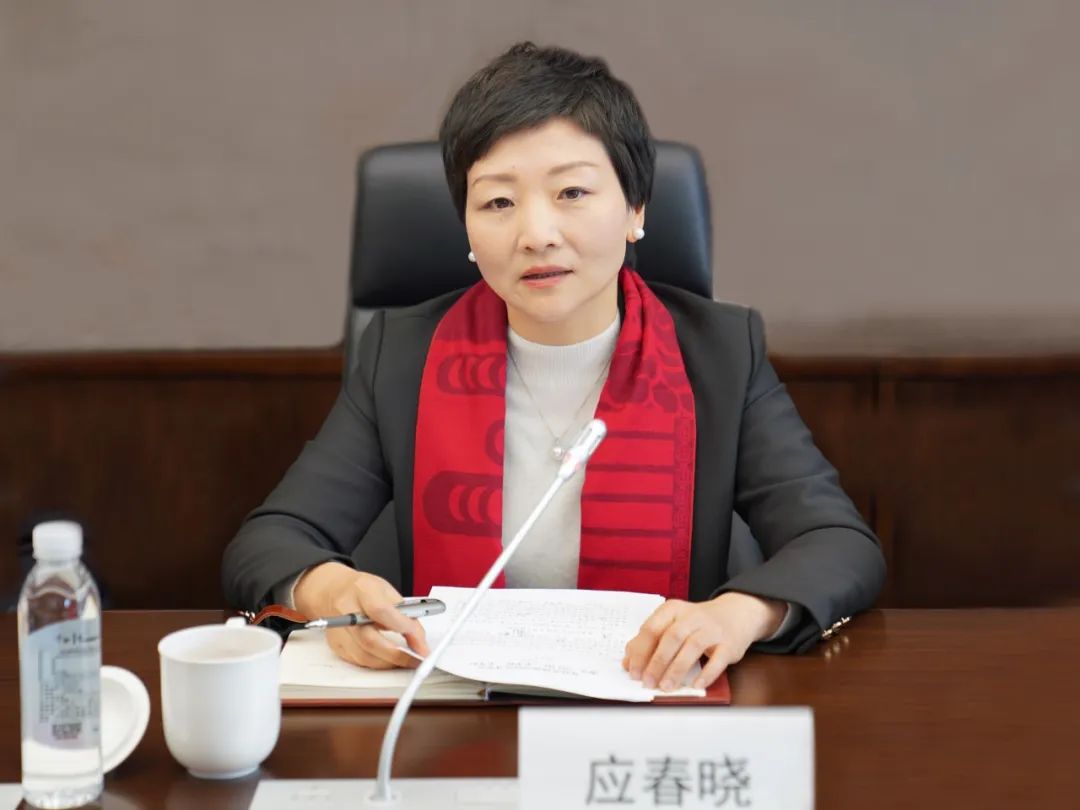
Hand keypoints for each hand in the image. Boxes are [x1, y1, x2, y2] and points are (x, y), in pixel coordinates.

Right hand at [292, 562, 429, 668]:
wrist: (333, 591)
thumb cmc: (363, 590)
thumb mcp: (388, 592)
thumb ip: (406, 614)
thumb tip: (420, 641)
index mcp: (362, 590)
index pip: (381, 611)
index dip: (402, 627)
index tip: (419, 641)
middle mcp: (346, 610)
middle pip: (369, 639)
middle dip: (396, 655)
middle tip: (415, 660)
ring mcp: (337, 630)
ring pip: (363, 655)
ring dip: (388, 663)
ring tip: (405, 661)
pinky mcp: (336, 645)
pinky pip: (358, 661)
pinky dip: (376, 663)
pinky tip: (388, 659)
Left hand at [622, 592, 785, 690]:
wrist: (736, 613)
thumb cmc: (698, 622)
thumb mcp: (672, 624)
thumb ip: (650, 641)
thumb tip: (628, 662)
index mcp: (673, 609)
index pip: (651, 628)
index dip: (640, 651)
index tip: (633, 671)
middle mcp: (692, 616)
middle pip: (670, 637)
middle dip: (656, 662)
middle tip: (647, 682)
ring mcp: (712, 629)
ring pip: (691, 647)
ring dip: (677, 669)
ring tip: (666, 686)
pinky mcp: (729, 644)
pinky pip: (717, 660)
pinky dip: (706, 673)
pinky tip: (696, 685)